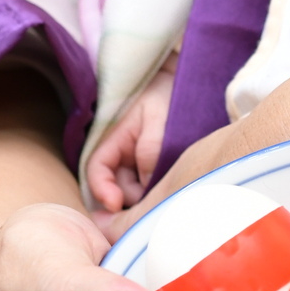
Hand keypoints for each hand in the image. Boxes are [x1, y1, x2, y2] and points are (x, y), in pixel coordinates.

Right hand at [83, 67, 175, 217]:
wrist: (192, 86)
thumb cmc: (171, 95)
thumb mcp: (159, 119)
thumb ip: (150, 151)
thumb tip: (146, 185)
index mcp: (115, 139)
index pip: (97, 170)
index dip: (101, 190)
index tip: (115, 204)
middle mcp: (124, 156)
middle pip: (119, 188)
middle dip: (135, 196)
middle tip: (162, 190)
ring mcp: (140, 165)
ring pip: (137, 192)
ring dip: (151, 194)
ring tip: (174, 180)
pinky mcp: (156, 171)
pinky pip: (154, 188)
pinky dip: (162, 190)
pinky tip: (177, 182)